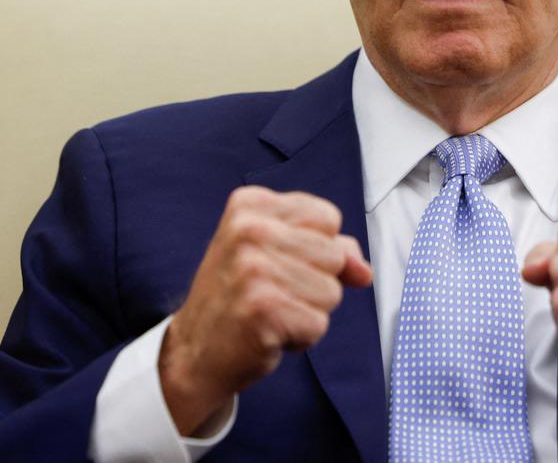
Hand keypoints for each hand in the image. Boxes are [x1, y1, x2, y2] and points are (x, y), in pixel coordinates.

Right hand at [159, 187, 372, 434]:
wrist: (194, 352)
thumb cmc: (240, 297)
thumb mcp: (277, 254)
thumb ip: (329, 249)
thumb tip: (363, 271)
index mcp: (251, 204)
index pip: (328, 218)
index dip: (317, 249)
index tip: (278, 263)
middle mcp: (249, 230)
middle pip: (334, 255)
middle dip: (315, 282)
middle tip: (271, 293)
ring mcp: (253, 268)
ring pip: (332, 291)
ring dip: (308, 312)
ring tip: (270, 313)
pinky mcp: (263, 308)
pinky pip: (319, 323)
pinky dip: (301, 337)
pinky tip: (268, 334)